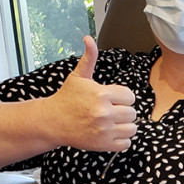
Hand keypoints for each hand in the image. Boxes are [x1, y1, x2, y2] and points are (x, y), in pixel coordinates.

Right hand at [44, 36, 136, 151]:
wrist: (52, 121)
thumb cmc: (67, 98)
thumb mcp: (78, 77)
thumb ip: (89, 58)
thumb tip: (89, 39)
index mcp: (102, 94)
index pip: (130, 96)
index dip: (122, 97)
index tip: (112, 99)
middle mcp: (104, 113)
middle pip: (132, 113)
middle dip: (123, 111)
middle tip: (110, 111)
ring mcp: (104, 130)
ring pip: (132, 128)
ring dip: (124, 125)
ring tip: (112, 122)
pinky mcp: (103, 145)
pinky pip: (126, 143)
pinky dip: (121, 140)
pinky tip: (110, 132)